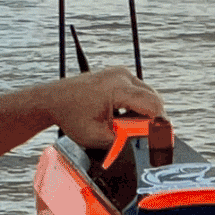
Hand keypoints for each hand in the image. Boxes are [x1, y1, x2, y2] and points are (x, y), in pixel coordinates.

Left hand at [48, 66, 167, 145]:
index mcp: (118, 88)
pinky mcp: (118, 75)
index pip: (153, 105)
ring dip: (142, 112)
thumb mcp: (98, 137)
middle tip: (137, 135)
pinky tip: (121, 116)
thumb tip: (142, 142)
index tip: (162, 139)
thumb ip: (123, 139)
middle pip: (153, 99)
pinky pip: (137, 91)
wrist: (53, 100)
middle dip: (150, 120)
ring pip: (147, 95)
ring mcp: (120, 73)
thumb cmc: (71, 116)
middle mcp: (122, 76)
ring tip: (123, 125)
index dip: (160, 124)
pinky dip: (135, 105)